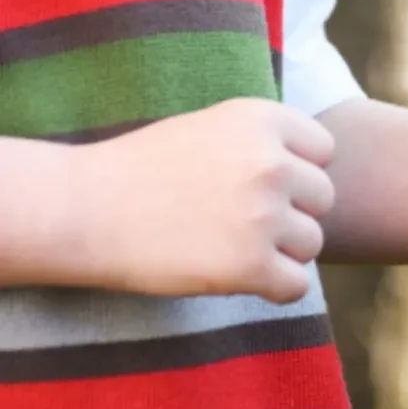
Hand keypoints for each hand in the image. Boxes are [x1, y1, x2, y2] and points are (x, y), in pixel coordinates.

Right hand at [80, 98, 335, 302]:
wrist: (82, 210)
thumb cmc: (143, 170)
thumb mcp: (210, 128)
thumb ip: (264, 143)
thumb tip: (318, 172)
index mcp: (261, 119)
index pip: (323, 151)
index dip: (297, 171)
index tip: (256, 183)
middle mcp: (270, 163)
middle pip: (323, 199)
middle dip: (292, 213)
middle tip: (241, 220)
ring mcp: (263, 215)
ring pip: (313, 243)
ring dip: (282, 251)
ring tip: (231, 245)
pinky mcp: (251, 265)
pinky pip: (298, 285)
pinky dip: (274, 288)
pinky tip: (238, 277)